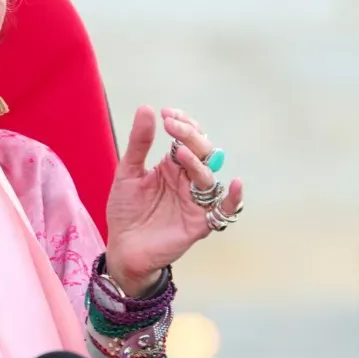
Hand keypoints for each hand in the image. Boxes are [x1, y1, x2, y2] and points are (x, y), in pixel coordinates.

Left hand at [105, 106, 244, 297]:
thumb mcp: (128, 173)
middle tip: (171, 125)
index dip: (182, 123)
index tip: (167, 114)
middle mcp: (188, 180)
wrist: (122, 248)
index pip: (188, 138)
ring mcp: (196, 201)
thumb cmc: (126, 212)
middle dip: (190, 135)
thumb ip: (139, 143)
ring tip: (180, 153)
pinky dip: (234, 199)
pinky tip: (236, 185)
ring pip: (208, 176)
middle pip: (202, 152)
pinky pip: (224, 210)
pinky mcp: (200, 223)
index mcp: (173, 166)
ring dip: (197, 163)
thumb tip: (147, 108)